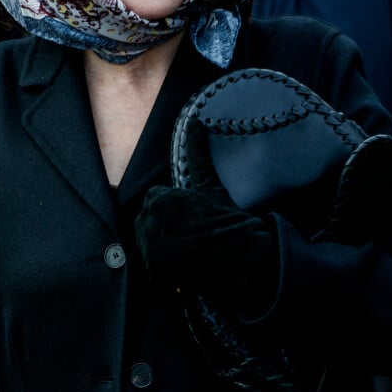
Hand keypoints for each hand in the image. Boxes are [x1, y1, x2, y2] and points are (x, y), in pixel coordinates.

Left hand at [135, 120, 277, 291]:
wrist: (243, 257)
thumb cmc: (227, 219)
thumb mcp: (210, 185)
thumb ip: (198, 154)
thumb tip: (195, 122)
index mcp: (159, 199)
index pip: (154, 199)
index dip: (172, 209)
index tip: (190, 218)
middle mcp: (149, 220)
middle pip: (148, 221)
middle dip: (164, 227)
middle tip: (191, 235)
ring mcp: (150, 246)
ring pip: (149, 242)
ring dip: (164, 246)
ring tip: (190, 250)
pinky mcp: (155, 268)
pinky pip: (153, 266)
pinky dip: (166, 268)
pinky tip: (185, 265)